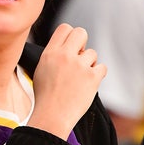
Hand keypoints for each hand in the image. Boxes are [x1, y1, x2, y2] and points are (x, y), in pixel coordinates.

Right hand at [27, 23, 106, 139]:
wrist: (52, 117)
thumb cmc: (45, 97)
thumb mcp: (41, 69)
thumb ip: (53, 55)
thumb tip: (67, 46)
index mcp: (50, 53)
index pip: (64, 28)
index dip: (70, 36)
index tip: (70, 47)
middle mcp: (64, 56)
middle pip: (81, 32)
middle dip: (82, 43)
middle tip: (79, 57)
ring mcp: (79, 66)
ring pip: (92, 53)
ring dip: (89, 64)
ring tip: (79, 79)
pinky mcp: (92, 78)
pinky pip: (102, 68)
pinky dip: (98, 75)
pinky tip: (88, 84)